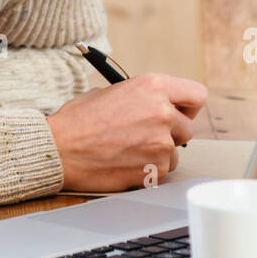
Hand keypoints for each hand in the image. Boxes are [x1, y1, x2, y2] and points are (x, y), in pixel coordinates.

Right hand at [46, 74, 207, 192]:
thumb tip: (161, 106)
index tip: (178, 112)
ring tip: (128, 150)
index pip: (197, 95)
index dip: (187, 106)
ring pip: (175, 153)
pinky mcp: (154, 170)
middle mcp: (162, 113)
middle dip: (171, 133)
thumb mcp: (112, 91)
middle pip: (188, 128)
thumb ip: (143, 97)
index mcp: (152, 86)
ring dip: (157, 154)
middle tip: (145, 135)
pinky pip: (161, 171)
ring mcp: (160, 144)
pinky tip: (124, 163)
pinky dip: (146, 170)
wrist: (59, 149)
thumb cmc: (79, 119)